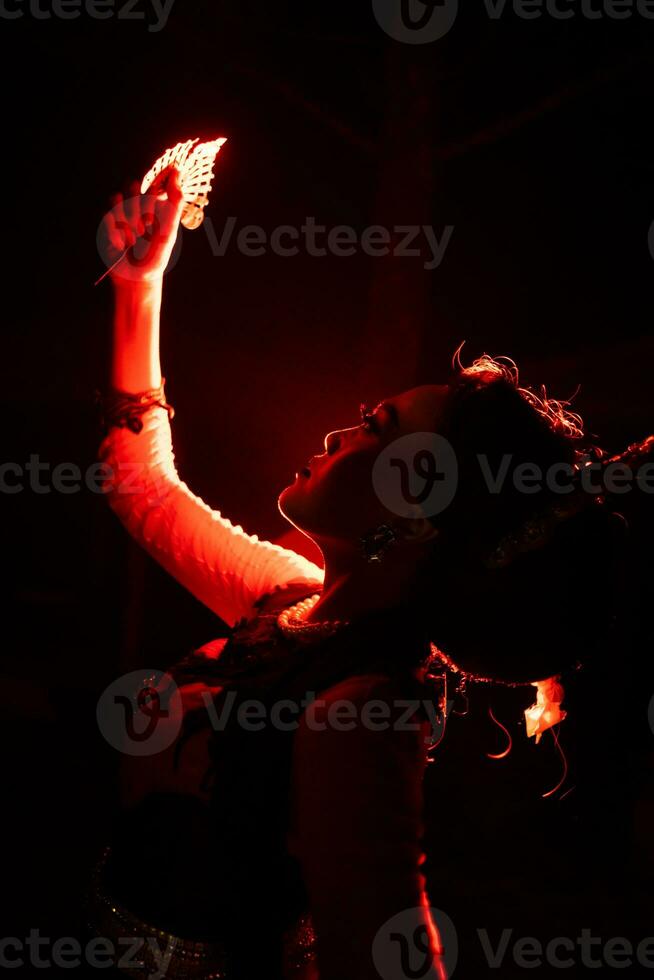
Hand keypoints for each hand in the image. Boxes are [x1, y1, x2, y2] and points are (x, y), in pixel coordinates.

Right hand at [99, 167, 184, 284]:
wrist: (137, 278)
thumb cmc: (156, 256)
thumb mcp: (169, 229)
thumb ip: (174, 200)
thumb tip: (176, 171)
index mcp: (155, 205)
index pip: (151, 183)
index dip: (152, 197)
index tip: (155, 216)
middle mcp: (138, 206)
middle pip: (132, 186)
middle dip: (138, 208)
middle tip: (144, 230)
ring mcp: (121, 213)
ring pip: (117, 198)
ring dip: (126, 220)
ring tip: (133, 239)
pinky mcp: (107, 223)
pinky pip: (107, 215)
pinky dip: (115, 232)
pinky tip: (122, 245)